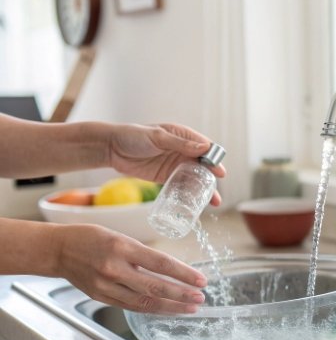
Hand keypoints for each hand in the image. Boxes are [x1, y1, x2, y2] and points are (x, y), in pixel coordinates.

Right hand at [53, 224, 207, 313]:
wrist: (58, 250)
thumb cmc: (92, 238)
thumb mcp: (121, 237)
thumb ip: (143, 255)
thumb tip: (173, 270)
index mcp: (122, 247)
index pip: (161, 264)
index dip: (184, 274)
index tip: (201, 280)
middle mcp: (114, 268)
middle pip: (155, 287)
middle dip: (181, 295)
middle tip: (200, 298)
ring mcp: (106, 286)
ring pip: (144, 302)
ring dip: (171, 307)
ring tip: (190, 308)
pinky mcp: (101, 297)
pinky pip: (132, 307)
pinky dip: (152, 310)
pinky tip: (168, 309)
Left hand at [108, 123, 225, 204]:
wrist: (111, 147)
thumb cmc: (134, 136)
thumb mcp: (158, 137)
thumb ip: (180, 143)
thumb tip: (205, 148)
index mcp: (183, 136)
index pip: (205, 148)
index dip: (214, 161)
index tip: (220, 173)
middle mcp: (182, 150)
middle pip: (202, 166)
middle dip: (211, 180)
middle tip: (216, 195)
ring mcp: (174, 164)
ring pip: (194, 178)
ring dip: (202, 190)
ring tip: (211, 203)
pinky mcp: (165, 176)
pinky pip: (180, 185)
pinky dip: (188, 193)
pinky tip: (194, 203)